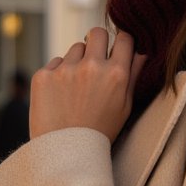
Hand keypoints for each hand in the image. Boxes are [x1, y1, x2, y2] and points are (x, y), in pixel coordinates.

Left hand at [30, 27, 146, 142]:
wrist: (65, 153)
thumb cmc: (100, 131)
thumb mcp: (125, 106)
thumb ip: (133, 75)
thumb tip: (142, 51)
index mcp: (116, 74)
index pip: (124, 38)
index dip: (122, 42)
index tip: (117, 49)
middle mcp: (91, 67)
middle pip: (97, 33)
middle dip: (98, 42)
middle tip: (96, 59)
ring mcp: (65, 70)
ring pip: (75, 48)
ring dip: (78, 60)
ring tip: (77, 87)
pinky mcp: (43, 75)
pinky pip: (55, 63)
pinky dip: (58, 74)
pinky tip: (61, 95)